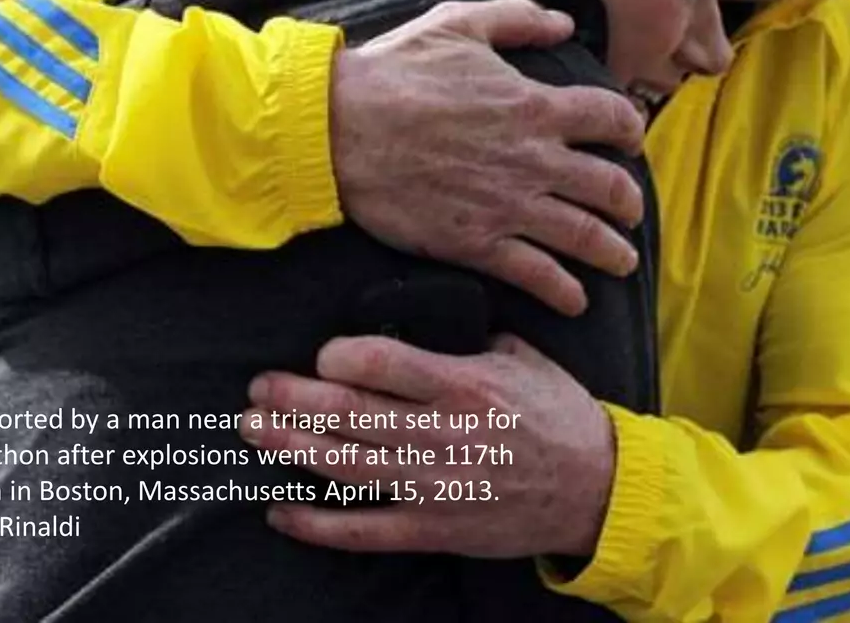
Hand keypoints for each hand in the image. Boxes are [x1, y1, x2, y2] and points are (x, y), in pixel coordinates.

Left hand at [243, 334, 615, 557]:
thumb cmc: (560, 417)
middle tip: (259, 387)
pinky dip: (315, 523)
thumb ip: (470, 341)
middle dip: (293, 399)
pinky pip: (362, 529)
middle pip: (350, 414)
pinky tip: (280, 509)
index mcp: (467, 385)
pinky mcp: (432, 527)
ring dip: (291, 447)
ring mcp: (434, 486)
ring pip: (345, 467)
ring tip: (254, 430)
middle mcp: (444, 435)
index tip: (322, 353)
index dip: (341, 356)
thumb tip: (426, 321)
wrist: (595, 489)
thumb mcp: (524, 358)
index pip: (385, 363)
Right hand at [330, 0, 646, 315]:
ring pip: (585, 237)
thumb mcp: (457, 24)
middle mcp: (534, 160)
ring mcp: (508, 206)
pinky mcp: (476, 243)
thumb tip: (561, 24)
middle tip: (632, 211)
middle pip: (611, 187)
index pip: (612, 119)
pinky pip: (536, 274)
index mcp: (535, 105)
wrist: (336, 130)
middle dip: (630, 202)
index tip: (629, 140)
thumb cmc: (393, 72)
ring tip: (623, 260)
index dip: (630, 130)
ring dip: (613, 252)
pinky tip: (575, 300)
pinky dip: (564, 291)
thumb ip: (517, 20)